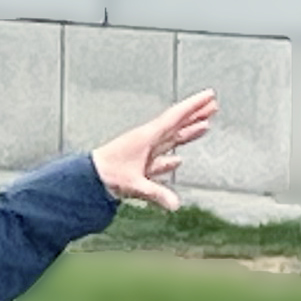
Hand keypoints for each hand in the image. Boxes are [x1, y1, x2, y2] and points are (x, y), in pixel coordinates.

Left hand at [93, 90, 218, 211]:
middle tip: (213, 105)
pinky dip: (171, 159)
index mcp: (148, 137)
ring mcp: (144, 152)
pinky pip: (160, 158)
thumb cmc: (107, 175)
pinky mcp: (139, 165)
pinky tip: (177, 160)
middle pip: (177, 124)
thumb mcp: (134, 184)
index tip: (209, 95)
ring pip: (171, 139)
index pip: (176, 117)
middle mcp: (147, 140)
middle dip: (196, 115)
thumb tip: (175, 205)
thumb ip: (156, 194)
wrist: (87, 179)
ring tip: (204, 125)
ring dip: (188, 132)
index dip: (194, 106)